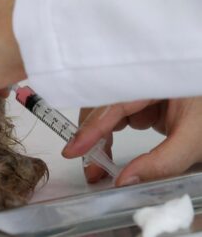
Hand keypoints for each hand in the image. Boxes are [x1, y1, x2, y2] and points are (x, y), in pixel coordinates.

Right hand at [62, 97, 201, 185]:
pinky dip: (109, 138)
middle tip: (88, 166)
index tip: (73, 150)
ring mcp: (142, 94)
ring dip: (97, 141)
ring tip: (96, 168)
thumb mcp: (193, 139)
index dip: (90, 129)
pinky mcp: (146, 107)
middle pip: (103, 107)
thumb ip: (162, 161)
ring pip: (107, 114)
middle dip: (90, 137)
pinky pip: (117, 119)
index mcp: (151, 82)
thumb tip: (124, 181)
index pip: (113, 105)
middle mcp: (141, 85)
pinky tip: (106, 156)